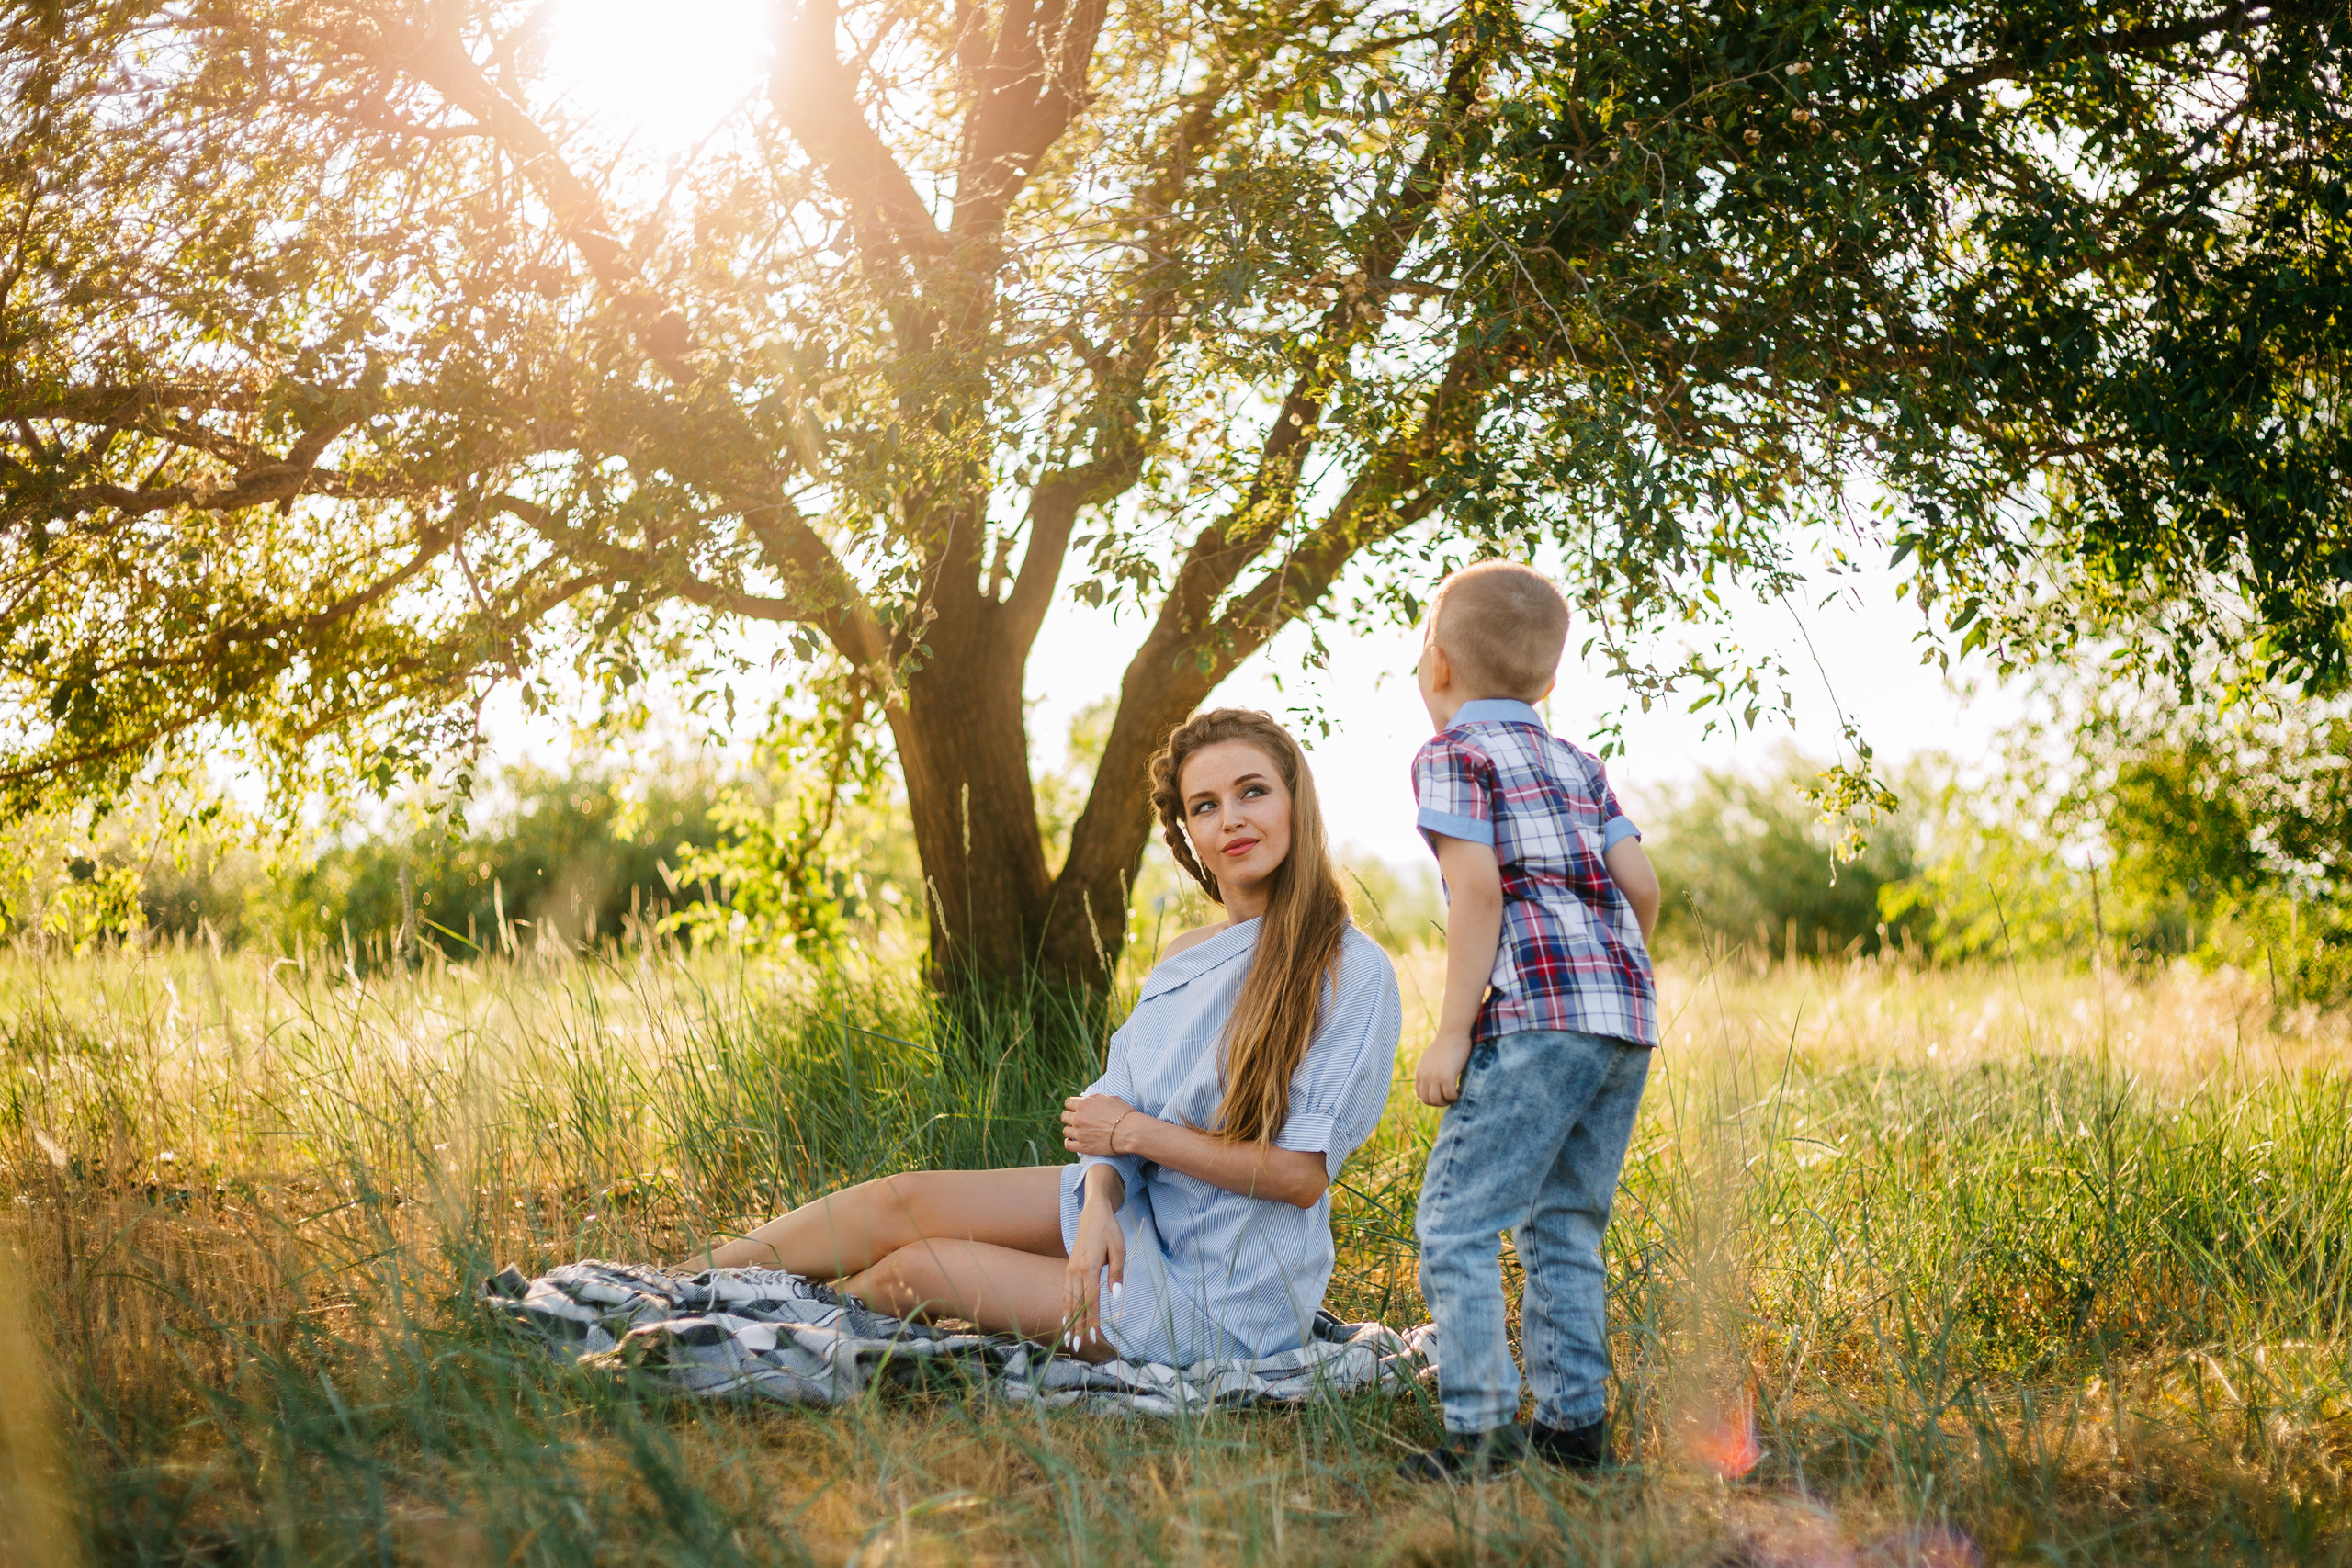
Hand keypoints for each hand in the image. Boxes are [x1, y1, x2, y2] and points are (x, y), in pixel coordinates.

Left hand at [1061, 1094, 1140, 1156]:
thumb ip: (1095, 1098)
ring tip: (1079, 1131)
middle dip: (1070, 1117)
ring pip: (1065, 1131)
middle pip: (1064, 1116)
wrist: (1131, 1132)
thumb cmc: (1124, 1114)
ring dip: (1071, 1130)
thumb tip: (1088, 1098)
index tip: (1076, 1109)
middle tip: (1078, 1121)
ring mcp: (1079, 1133)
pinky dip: (1070, 1142)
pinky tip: (1075, 1141)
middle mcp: (1078, 1118)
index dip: (1072, 1105)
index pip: (1068, 1103)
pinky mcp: (1083, 1147)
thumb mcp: (1111, 1098)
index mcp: (1084, 1104)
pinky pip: (1068, 1144)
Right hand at [1062, 1181, 1126, 1352]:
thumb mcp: (1119, 1249)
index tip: (1095, 1337)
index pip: (1091, 1300)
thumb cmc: (1109, 1231)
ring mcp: (1070, 1270)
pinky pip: (1065, 1293)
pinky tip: (1065, 1320)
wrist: (1093, 1213)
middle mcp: (1076, 1271)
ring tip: (1069, 1339)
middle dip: (1078, 1327)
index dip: (1093, 1320)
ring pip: (1068, 1300)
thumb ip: (1117, 1273)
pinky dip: (1065, 1308)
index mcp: (1089, 1267)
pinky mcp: (1068, 1269)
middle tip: (1078, 1346)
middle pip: (1076, 1304)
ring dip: (1069, 1321)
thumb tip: (1116, 1296)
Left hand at [1414, 1031, 1473, 1106]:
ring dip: (1447, 1101)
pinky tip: (1461, 1090)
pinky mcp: (1446, 1076)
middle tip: (1451, 1097)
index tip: (1444, 1094)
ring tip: (1456, 1095)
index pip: (1421, 1095)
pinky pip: (1450, 1095)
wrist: (1453, 1032)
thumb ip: (1430, 1069)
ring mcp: (1434, 1077)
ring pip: (1437, 1101)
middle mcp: (1424, 1075)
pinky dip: (1456, 1096)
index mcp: (1420, 1072)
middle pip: (1428, 1101)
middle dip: (1440, 1103)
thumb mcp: (1432, 1058)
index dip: (1433, 1098)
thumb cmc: (1447, 1043)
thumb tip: (1435, 1080)